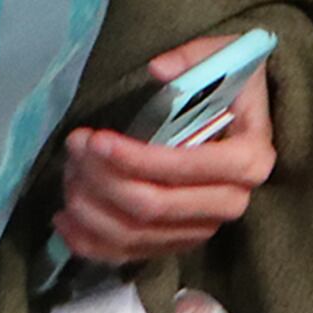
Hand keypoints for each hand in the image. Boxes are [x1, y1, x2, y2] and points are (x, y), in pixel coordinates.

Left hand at [55, 35, 277, 264]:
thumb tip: (158, 70)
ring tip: (69, 173)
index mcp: (248, 159)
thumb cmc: (233, 86)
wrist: (245, 119)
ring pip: (134, 234)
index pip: (185, 169)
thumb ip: (194, 58)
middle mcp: (231, 202)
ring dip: (90, 207)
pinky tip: (64, 218)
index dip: (135, 159)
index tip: (96, 139)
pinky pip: (127, 255)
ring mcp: (203, 227)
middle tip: (75, 149)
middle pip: (153, 207)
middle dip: (103, 180)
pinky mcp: (178, 242)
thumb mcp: (223, 57)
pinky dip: (89, 242)